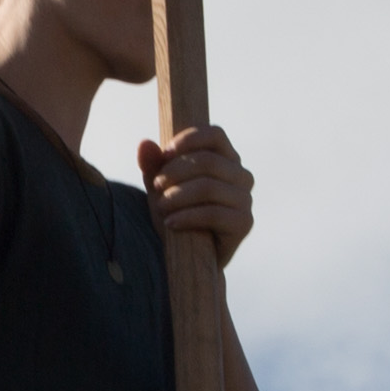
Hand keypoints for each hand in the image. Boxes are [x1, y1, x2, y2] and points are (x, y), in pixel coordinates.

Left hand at [138, 123, 254, 263]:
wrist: (189, 255)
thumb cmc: (177, 213)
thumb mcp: (161, 187)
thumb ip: (153, 165)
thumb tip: (144, 144)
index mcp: (226, 158)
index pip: (215, 135)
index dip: (190, 139)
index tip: (165, 153)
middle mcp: (241, 175)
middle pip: (208, 161)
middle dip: (175, 172)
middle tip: (156, 186)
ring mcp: (245, 199)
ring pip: (209, 187)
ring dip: (178, 196)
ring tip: (161, 207)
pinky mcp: (244, 223)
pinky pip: (214, 213)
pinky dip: (188, 217)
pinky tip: (171, 223)